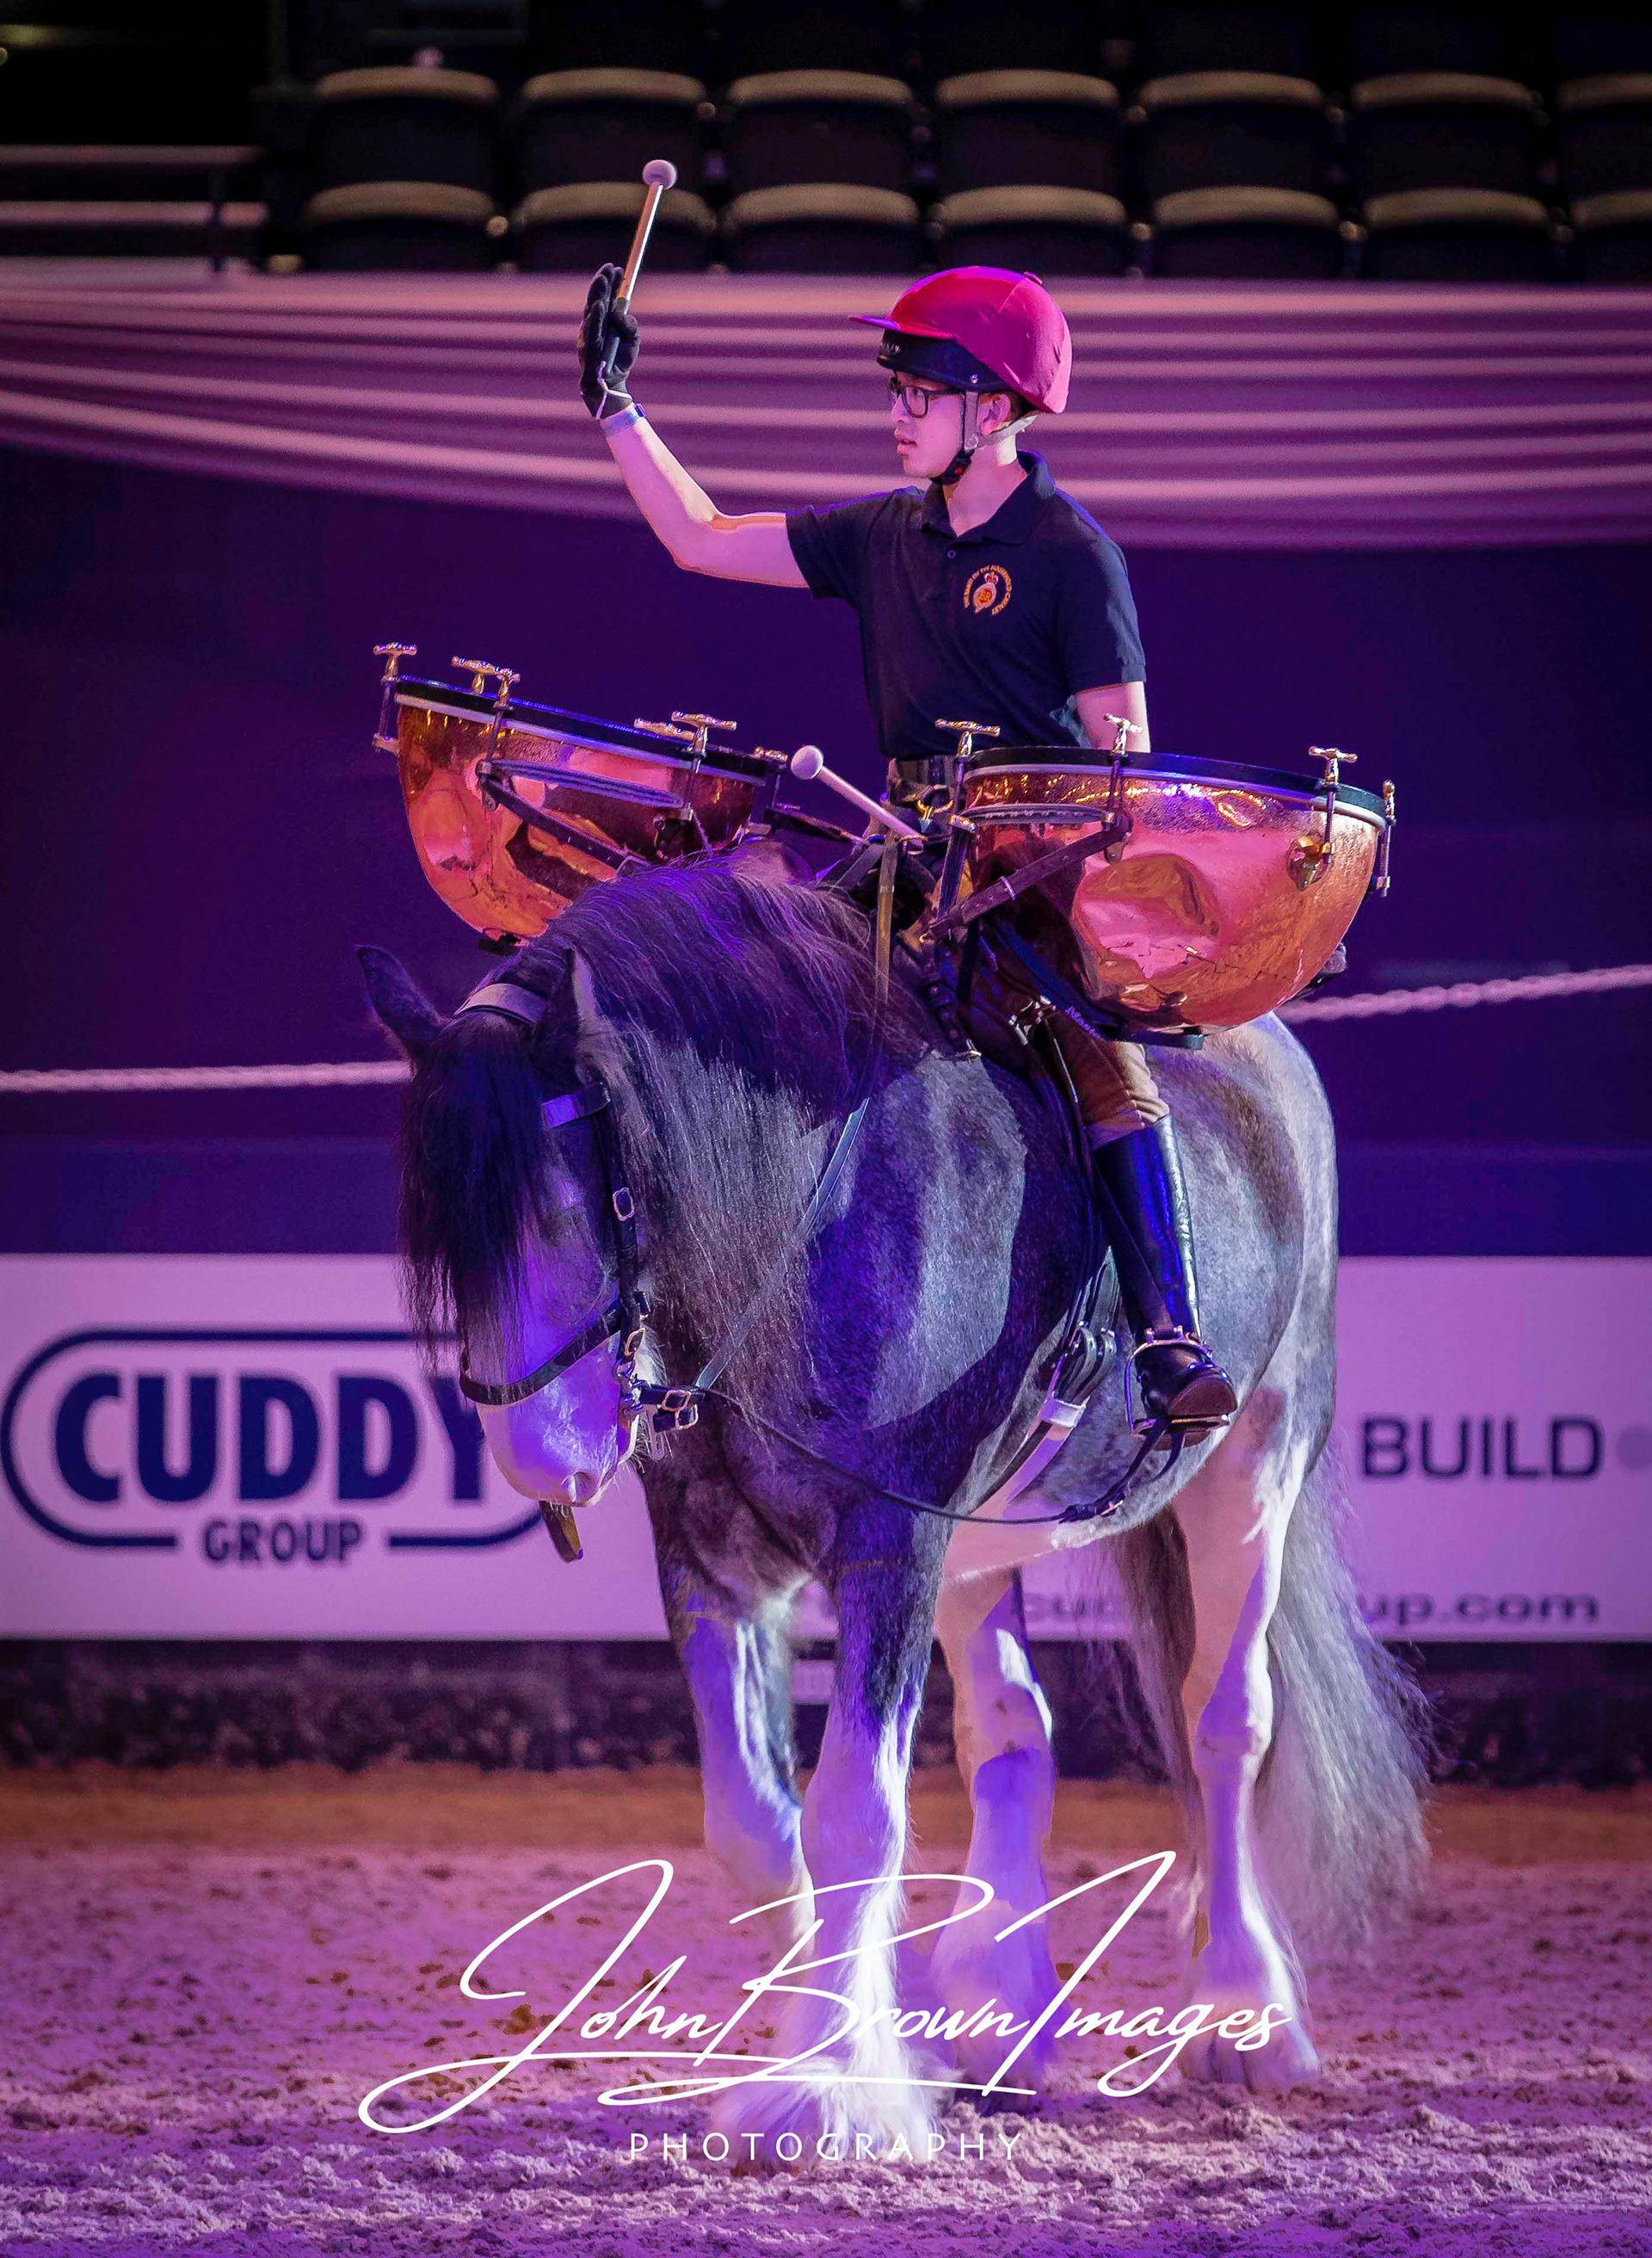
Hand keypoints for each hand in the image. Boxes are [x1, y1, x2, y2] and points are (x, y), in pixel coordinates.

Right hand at [578, 262, 639, 419]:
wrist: (612, 386)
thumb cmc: (620, 361)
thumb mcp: (633, 339)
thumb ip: (630, 324)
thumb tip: (619, 311)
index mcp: (603, 320)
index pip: (606, 297)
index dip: (611, 283)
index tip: (617, 268)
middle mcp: (593, 325)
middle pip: (597, 299)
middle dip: (602, 283)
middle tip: (609, 268)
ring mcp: (589, 337)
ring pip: (592, 312)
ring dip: (597, 295)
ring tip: (602, 279)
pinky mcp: (588, 351)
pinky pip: (592, 333)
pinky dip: (595, 319)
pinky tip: (599, 306)